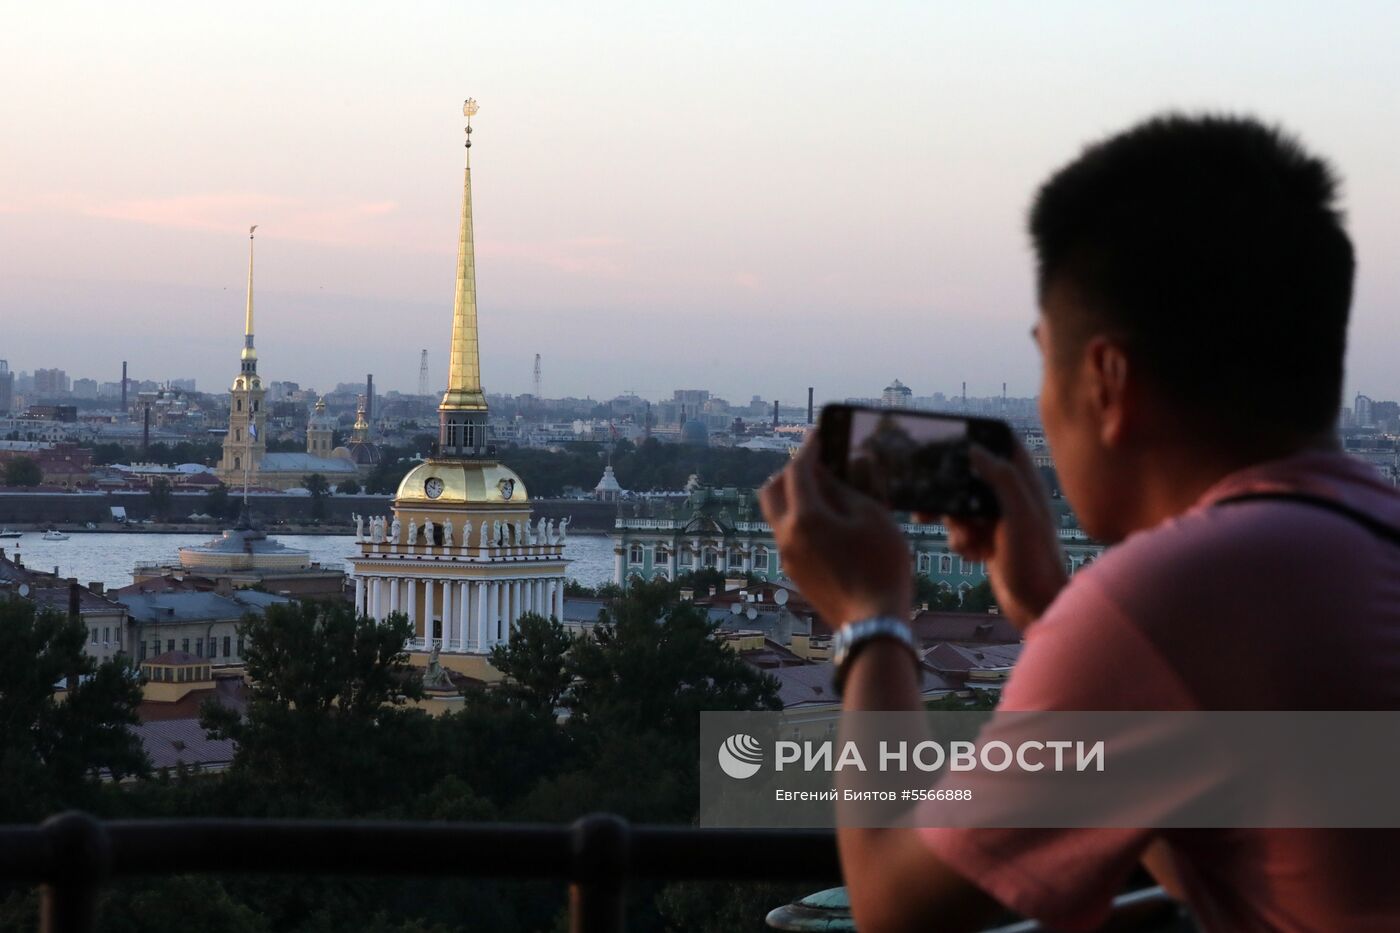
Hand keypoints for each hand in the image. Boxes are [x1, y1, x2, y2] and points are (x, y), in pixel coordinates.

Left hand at [760, 436, 911, 628]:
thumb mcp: (872, 517)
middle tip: (815, 463)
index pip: (798, 470)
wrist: (874, 624)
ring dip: (793, 497)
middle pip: (772, 491)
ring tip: (825, 492)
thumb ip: (848, 487)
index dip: (809, 448)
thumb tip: (832, 471)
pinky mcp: (796, 573)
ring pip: (777, 515)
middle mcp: (786, 536)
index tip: (819, 435)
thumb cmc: (881, 567)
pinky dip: (800, 519)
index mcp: (804, 518)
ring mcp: (787, 557)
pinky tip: (828, 522)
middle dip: (789, 471)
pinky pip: (789, 535)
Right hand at [931, 443, 1066, 629]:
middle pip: (970, 476)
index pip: (1002, 443)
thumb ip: (1002, 478)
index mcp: (1024, 482)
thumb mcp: (1019, 515)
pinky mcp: (989, 540)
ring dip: (955, 524)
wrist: (1037, 606)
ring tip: (966, 541)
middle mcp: (1012, 496)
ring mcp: (999, 519)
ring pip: (961, 506)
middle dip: (950, 493)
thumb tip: (973, 449)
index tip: (949, 439)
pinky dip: (962, 543)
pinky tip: (975, 556)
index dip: (977, 437)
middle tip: (927, 505)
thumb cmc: (1035, 560)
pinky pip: (963, 531)